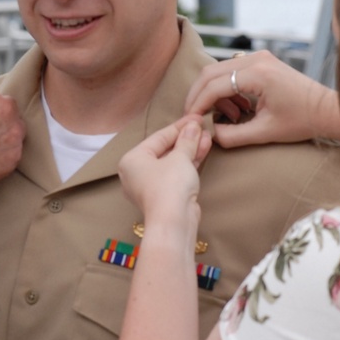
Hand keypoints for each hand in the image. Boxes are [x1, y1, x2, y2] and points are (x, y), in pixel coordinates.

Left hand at [118, 117, 210, 239]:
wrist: (173, 222)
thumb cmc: (170, 185)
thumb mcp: (180, 157)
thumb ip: (187, 140)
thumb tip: (194, 126)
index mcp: (132, 160)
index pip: (158, 137)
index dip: (179, 126)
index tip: (196, 117)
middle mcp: (137, 172)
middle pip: (164, 149)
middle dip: (186, 138)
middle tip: (203, 126)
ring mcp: (151, 185)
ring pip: (172, 162)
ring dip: (190, 149)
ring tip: (207, 135)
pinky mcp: (164, 196)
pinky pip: (176, 173)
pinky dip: (188, 162)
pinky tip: (203, 149)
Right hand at [184, 51, 339, 146]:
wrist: (327, 110)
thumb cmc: (302, 121)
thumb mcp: (265, 133)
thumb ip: (232, 136)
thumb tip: (209, 135)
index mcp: (258, 74)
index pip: (214, 86)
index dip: (198, 104)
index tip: (190, 121)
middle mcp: (256, 59)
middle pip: (210, 73)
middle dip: (197, 96)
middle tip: (193, 116)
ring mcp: (259, 57)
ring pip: (218, 71)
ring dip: (212, 93)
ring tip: (224, 116)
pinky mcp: (261, 61)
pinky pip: (231, 71)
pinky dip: (225, 89)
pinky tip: (237, 108)